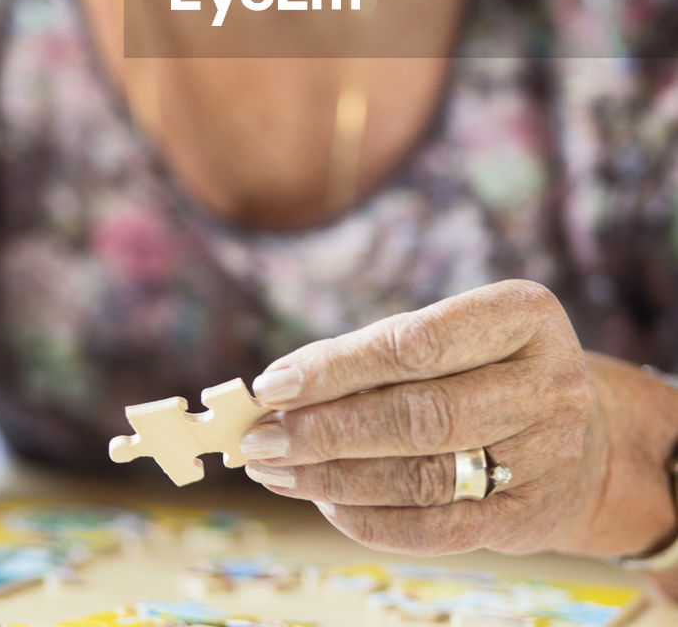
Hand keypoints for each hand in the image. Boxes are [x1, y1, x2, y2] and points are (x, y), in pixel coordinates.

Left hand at [241, 281, 617, 557]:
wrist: (580, 433)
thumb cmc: (483, 366)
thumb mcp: (450, 335)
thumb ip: (374, 353)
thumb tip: (280, 388)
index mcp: (524, 314)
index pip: (417, 344)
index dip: (339, 368)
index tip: (273, 386)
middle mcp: (549, 382)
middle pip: (420, 415)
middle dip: (327, 430)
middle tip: (262, 440)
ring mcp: (550, 454)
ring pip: (424, 474)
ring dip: (336, 478)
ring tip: (278, 471)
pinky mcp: (534, 516)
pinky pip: (439, 528)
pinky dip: (371, 519)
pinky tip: (326, 502)